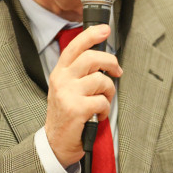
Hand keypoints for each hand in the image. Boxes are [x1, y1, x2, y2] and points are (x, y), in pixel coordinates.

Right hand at [45, 25, 121, 166]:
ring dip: (109, 92)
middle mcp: (62, 80)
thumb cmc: (66, 115)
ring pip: (101, 80)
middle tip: (117, 71)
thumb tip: (104, 61)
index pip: (74, 47)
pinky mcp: (77, 109)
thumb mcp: (66, 89)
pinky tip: (98, 115)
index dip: (91, 35)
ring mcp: (68, 94)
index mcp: (59, 73)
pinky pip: (103, 101)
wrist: (55, 143)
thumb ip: (80, 73)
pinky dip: (105, 109)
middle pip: (92, 58)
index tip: (105, 29)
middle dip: (111, 62)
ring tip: (103, 102)